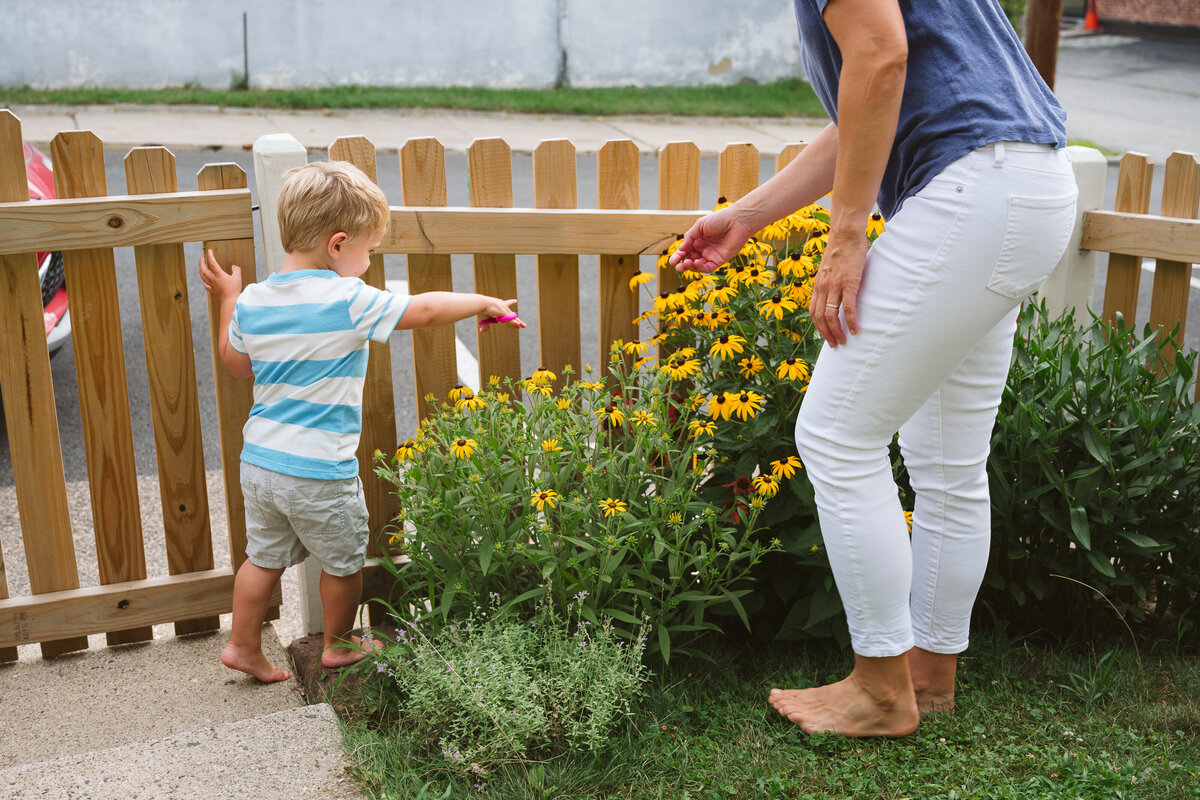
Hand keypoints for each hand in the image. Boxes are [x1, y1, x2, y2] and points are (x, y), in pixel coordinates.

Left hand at [198, 249, 241, 300]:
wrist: (230, 301)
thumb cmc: (234, 290)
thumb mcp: (238, 277)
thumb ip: (236, 270)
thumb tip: (234, 266)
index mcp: (219, 275)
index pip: (213, 263)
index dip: (210, 256)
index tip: (209, 251)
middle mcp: (214, 279)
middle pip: (204, 270)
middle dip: (201, 263)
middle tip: (201, 258)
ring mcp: (213, 285)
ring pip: (203, 277)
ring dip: (201, 271)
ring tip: (201, 267)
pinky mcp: (214, 291)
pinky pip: (207, 286)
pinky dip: (205, 283)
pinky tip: (205, 283)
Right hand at [478, 298, 525, 328]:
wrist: (479, 304)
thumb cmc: (480, 309)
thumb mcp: (484, 318)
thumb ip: (485, 325)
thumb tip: (482, 331)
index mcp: (497, 306)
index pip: (506, 304)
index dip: (511, 302)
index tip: (515, 301)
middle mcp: (502, 306)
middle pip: (510, 314)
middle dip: (516, 320)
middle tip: (521, 324)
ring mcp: (503, 309)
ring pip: (512, 317)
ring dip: (517, 322)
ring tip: (523, 326)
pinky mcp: (502, 312)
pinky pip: (509, 318)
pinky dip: (513, 322)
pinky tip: (518, 325)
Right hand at [668, 206, 753, 274]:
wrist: (737, 221)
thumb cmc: (720, 219)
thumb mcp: (700, 225)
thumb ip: (690, 237)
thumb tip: (681, 249)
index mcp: (698, 240)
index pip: (685, 251)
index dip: (678, 256)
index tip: (672, 261)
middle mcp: (704, 249)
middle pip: (690, 260)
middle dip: (683, 264)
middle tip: (677, 267)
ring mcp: (711, 255)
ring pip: (698, 265)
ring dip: (691, 266)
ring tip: (686, 264)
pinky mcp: (720, 260)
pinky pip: (708, 267)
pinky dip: (701, 267)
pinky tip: (696, 262)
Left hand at [808, 232, 866, 346]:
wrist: (845, 234)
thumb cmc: (840, 250)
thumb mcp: (829, 269)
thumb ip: (830, 282)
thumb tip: (836, 292)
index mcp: (818, 285)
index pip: (813, 311)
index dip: (818, 326)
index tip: (825, 335)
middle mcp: (823, 287)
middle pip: (819, 317)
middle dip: (825, 334)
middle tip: (834, 345)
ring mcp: (835, 285)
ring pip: (831, 315)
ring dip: (836, 331)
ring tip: (843, 341)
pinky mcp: (849, 282)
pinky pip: (847, 306)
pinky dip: (850, 320)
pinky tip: (855, 329)